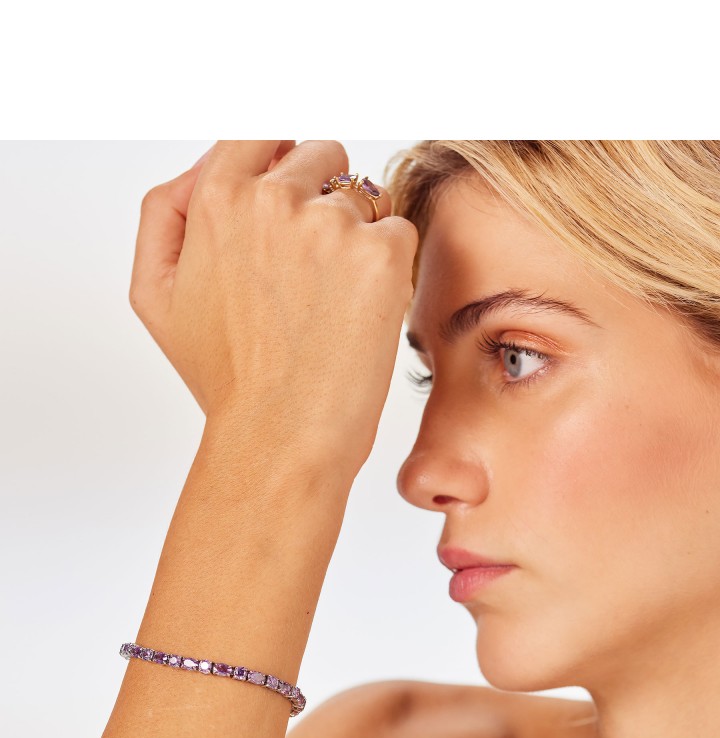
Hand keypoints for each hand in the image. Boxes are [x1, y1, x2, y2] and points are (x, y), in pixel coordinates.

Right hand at [128, 140, 417, 474]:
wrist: (280, 438)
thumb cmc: (222, 378)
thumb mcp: (154, 294)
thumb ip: (165, 210)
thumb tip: (205, 165)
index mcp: (217, 198)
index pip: (260, 131)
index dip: (280, 158)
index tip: (289, 192)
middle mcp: (274, 197)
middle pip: (321, 156)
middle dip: (321, 199)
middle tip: (310, 271)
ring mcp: (332, 224)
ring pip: (363, 196)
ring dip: (355, 235)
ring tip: (331, 303)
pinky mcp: (382, 254)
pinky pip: (397, 231)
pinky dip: (388, 267)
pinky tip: (359, 313)